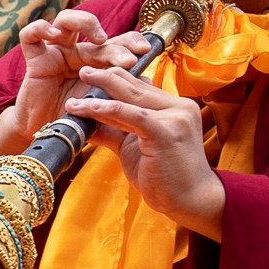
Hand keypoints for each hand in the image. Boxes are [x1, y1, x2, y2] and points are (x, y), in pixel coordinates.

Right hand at [0, 10, 149, 156]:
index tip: (144, 49)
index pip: (116, 41)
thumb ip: (123, 93)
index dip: (131, 40)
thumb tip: (150, 82)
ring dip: (84, 22)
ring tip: (98, 38)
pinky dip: (40, 29)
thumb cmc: (78, 121)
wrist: (51, 136)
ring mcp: (56, 54)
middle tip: (128, 61)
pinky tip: (53, 34)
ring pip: (66, 20)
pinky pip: (31, 36)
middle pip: (96, 34)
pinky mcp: (35, 60)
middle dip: (116, 45)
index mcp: (96, 62)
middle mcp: (77, 53)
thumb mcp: (105, 106)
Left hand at [66, 65, 225, 237]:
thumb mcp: (133, 147)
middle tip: (84, 69)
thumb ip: (114, 131)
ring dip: (102, 90)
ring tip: (81, 80)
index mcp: (174, 108)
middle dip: (108, 76)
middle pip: (137, 87)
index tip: (95, 73)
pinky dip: (106, 109)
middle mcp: (178, 108)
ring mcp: (175, 118)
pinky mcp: (166, 131)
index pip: (143, 87)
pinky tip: (86, 107)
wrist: (188, 199)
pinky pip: (131, 115)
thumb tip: (86, 123)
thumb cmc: (163, 176)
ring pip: (132, 98)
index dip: (118, 79)